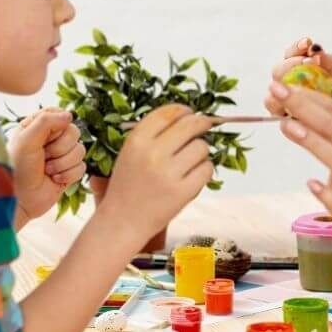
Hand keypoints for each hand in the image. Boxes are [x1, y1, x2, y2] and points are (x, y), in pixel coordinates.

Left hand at [9, 108, 86, 224]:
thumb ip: (46, 121)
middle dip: (60, 148)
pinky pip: (82, 167)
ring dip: (62, 164)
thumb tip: (69, 115)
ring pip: (80, 151)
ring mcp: (61, 156)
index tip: (45, 137)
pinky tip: (53, 180)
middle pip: (74, 132)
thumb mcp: (26, 140)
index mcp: (38, 126)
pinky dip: (68, 175)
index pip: (60, 115)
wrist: (19, 200)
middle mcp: (51, 139)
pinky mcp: (69, 172)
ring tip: (46, 171)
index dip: (57, 126)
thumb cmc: (16, 168)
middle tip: (44, 157)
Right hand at [98, 105, 216, 245]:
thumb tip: (188, 116)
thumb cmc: (129, 185)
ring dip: (201, 151)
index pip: (170, 112)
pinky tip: (193, 175)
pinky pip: (207, 169)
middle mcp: (153, 154)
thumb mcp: (130, 152)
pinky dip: (204, 170)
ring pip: (202, 147)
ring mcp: (169, 174)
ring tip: (189, 161)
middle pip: (191, 125)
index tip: (190, 114)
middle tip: (203, 127)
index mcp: (137, 140)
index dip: (185, 111)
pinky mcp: (184, 192)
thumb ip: (154, 133)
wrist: (123, 221)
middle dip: (201, 124)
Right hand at [264, 37, 331, 125]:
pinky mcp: (290, 122)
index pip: (292, 54)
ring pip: (273, 93)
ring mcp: (290, 104)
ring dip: (282, 87)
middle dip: (288, 65)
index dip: (296, 48)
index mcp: (306, 69)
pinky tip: (296, 105)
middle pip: (278, 71)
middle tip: (303, 63)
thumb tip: (315, 51)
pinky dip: (284, 108)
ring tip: (298, 86)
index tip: (307, 44)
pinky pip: (279, 115)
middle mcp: (293, 85)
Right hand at [269, 81, 331, 268]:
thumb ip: (328, 197)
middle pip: (329, 122)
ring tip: (287, 86)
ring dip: (311, 96)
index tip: (283, 123)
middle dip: (301, 104)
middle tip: (276, 90)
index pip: (325, 150)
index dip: (303, 136)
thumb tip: (310, 182)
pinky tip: (315, 86)